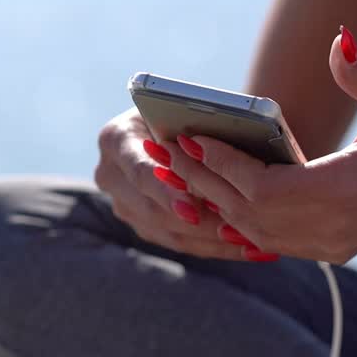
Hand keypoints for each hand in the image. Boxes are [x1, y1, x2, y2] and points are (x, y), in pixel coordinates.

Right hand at [93, 108, 248, 259]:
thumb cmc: (184, 110)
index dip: (166, 191)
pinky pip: (177, 241)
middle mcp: (110, 174)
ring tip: (245, 240)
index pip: (140, 171)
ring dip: (209, 238)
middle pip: (152, 209)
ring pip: (166, 231)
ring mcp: (123, 203)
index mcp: (115, 139)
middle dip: (195, 222)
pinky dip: (211, 244)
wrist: (170, 123)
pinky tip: (242, 245)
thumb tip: (214, 154)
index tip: (193, 208)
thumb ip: (191, 132)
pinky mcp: (142, 223)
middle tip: (233, 230)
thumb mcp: (181, 112)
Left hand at [169, 28, 356, 263]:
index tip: (192, 140)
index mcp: (348, 190)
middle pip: (250, 212)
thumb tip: (339, 40)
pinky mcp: (328, 249)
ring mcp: (330, 244)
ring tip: (182, 168)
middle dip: (206, 182)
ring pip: (254, 231)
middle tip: (169, 150)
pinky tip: (212, 191)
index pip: (267, 188)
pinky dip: (238, 218)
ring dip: (216, 201)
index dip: (225, 166)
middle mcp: (334, 225)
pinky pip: (269, 240)